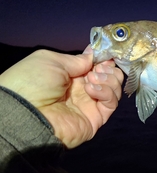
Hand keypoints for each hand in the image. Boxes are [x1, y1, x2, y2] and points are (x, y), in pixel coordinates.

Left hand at [0, 47, 123, 147]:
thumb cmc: (34, 81)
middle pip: (109, 77)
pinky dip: (106, 93)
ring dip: (108, 79)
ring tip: (92, 78)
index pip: (95, 66)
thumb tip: (93, 55)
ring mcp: (89, 105)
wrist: (27, 112)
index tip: (107, 53)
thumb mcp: (52, 60)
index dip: (103, 59)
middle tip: (99, 68)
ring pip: (113, 90)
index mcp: (70, 76)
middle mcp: (82, 90)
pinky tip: (91, 89)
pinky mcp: (95, 119)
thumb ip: (77, 60)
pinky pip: (110, 104)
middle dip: (108, 69)